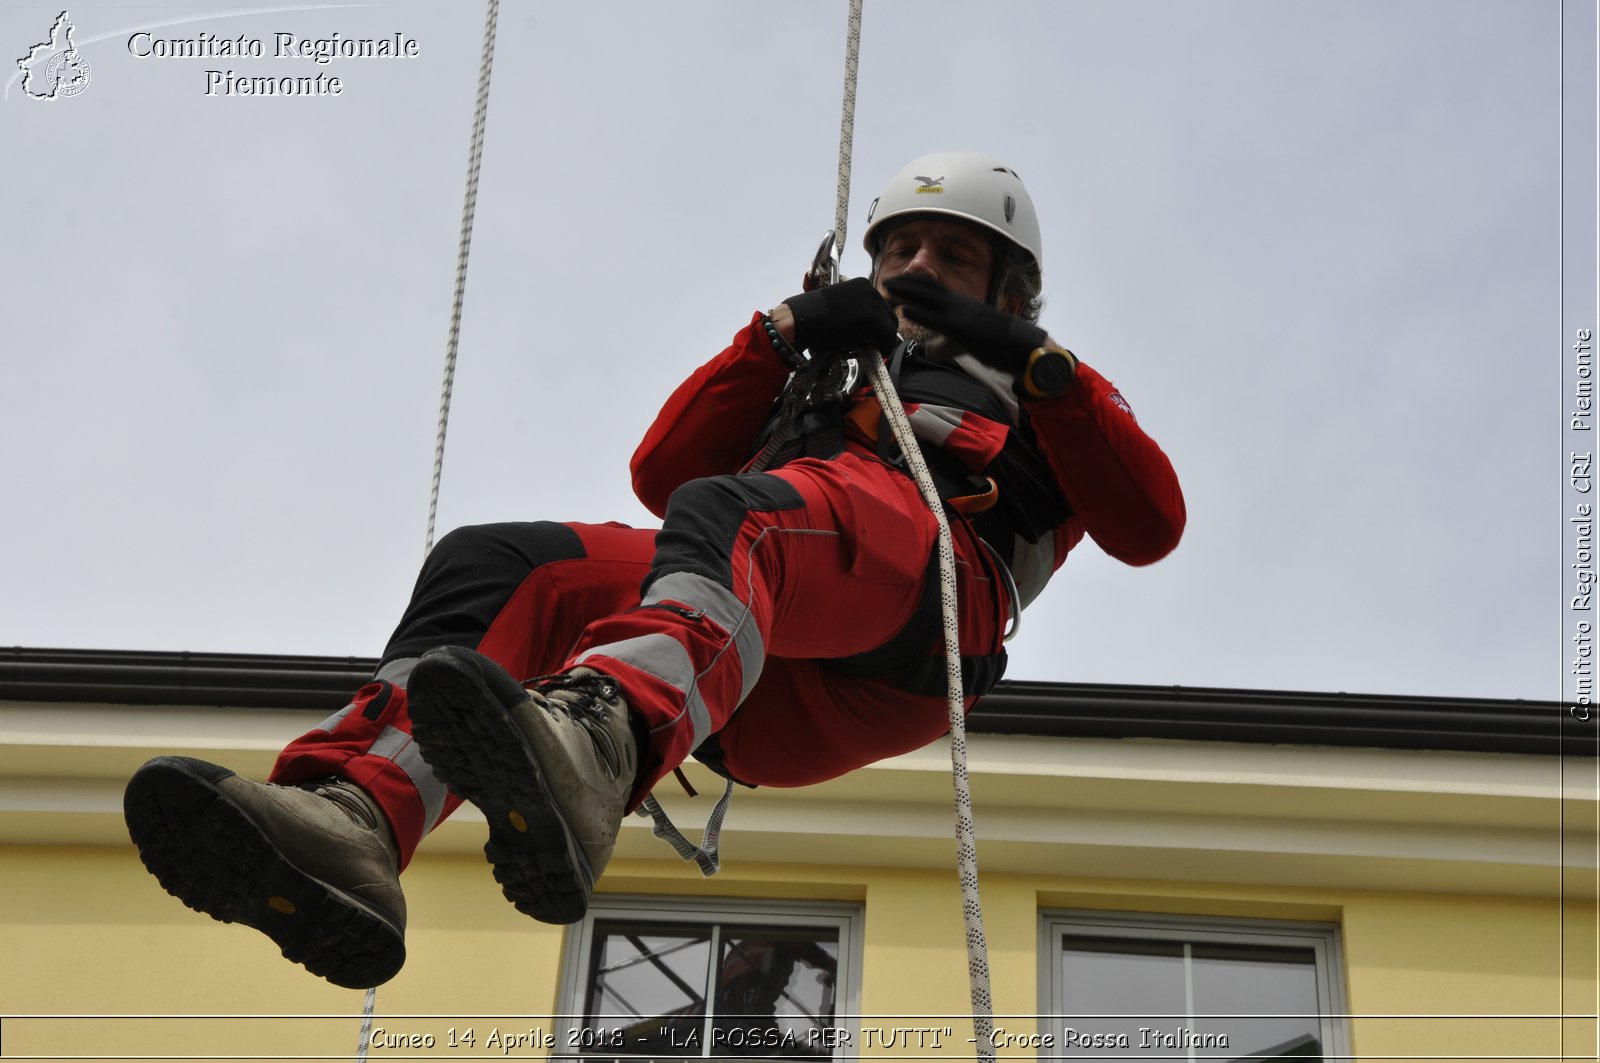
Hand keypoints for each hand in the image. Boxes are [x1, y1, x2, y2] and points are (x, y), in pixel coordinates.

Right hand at [782, 277, 899, 356]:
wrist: (800, 320)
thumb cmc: (811, 318)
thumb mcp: (839, 310)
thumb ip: (855, 316)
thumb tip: (867, 332)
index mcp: (861, 284)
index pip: (880, 307)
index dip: (878, 326)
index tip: (873, 338)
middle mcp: (870, 289)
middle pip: (888, 316)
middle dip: (882, 333)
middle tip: (873, 347)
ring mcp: (873, 301)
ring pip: (889, 327)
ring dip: (882, 341)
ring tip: (870, 352)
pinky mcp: (873, 317)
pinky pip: (887, 336)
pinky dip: (884, 347)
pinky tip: (876, 355)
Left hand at [884, 275, 1045, 373]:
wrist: (1018, 343)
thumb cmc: (994, 342)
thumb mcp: (964, 341)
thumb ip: (943, 345)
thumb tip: (926, 352)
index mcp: (960, 304)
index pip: (934, 288)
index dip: (914, 283)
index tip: (899, 281)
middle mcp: (958, 304)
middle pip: (927, 287)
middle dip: (905, 283)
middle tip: (886, 280)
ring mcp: (958, 314)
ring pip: (927, 298)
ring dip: (906, 291)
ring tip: (887, 288)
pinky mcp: (960, 328)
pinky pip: (935, 318)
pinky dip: (917, 312)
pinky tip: (902, 308)